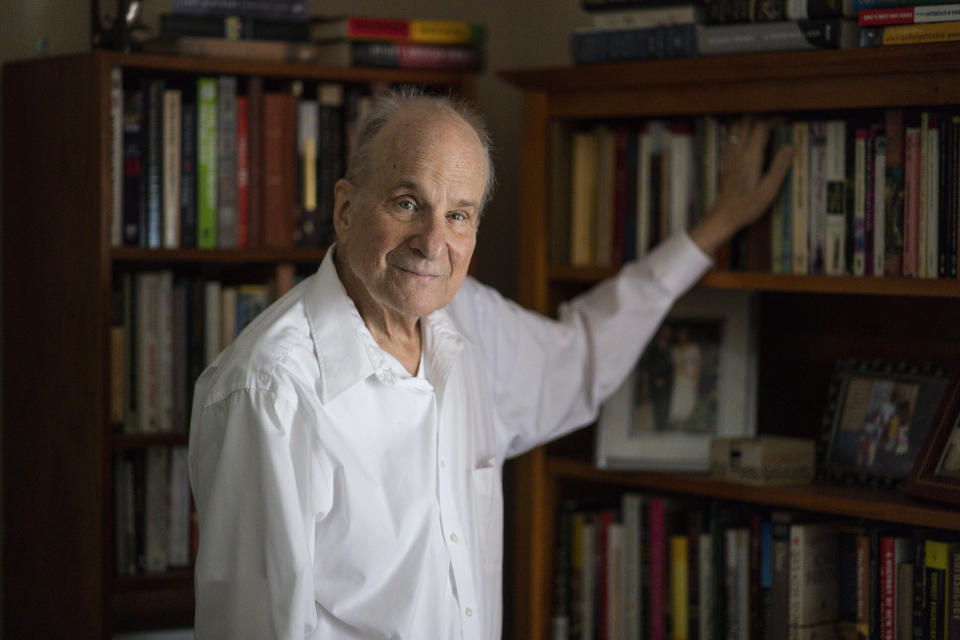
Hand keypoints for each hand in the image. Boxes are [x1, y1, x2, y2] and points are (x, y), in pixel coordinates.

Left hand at [688, 117, 792, 254]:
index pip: (761, 127)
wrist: (724, 216)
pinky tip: (746, 138)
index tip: (785, 121)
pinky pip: (728, 138)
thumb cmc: (749, 206)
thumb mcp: (769, 189)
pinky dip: (737, 132)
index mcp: (751, 156)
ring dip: (748, 123)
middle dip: (761, 118)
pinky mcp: (725, 162)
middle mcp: (738, 152)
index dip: (773, 120)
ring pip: (735, 128)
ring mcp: (729, 156)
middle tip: (774, 123)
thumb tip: (790, 146)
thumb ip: (780, 166)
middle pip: (746, 122)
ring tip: (762, 128)